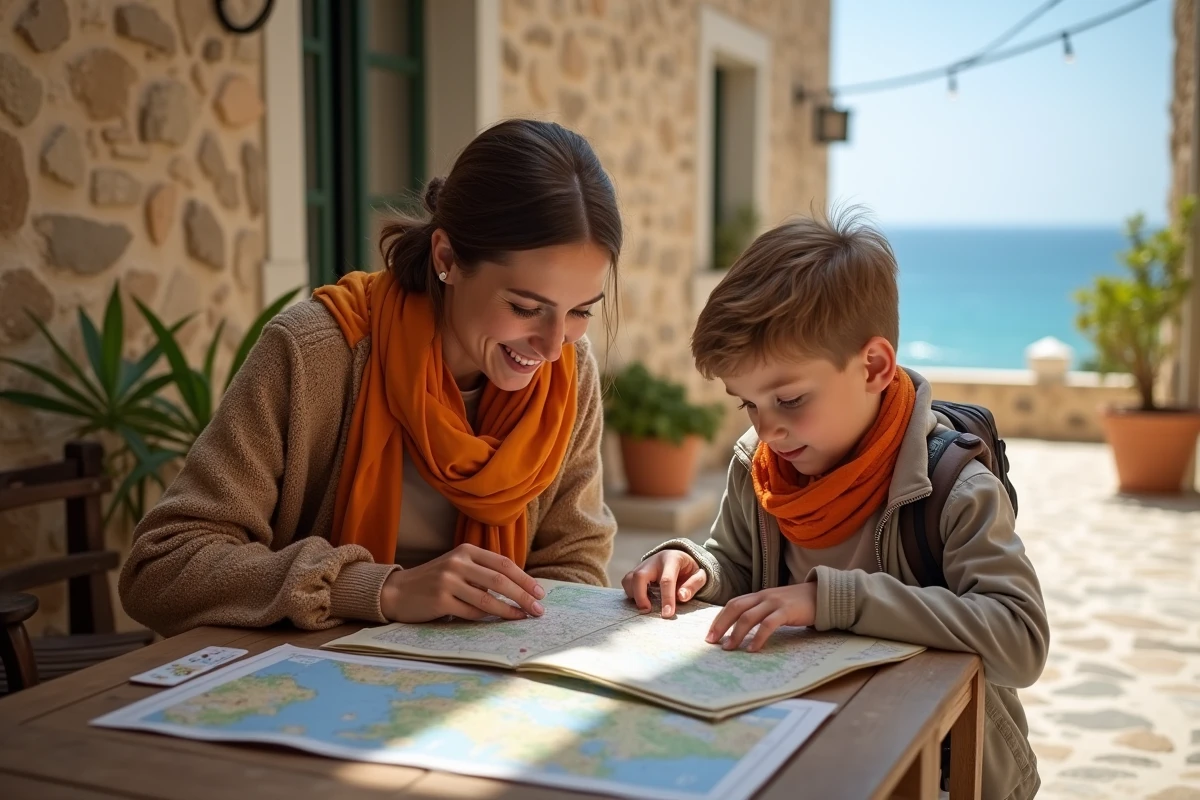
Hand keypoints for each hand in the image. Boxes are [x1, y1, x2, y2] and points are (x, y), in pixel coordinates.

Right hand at [379, 544, 545, 622]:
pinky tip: (498, 622)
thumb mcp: (458, 567)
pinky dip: (487, 618)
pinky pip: (471, 612)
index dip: (524, 579)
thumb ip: (483, 573)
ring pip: (487, 598)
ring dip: (510, 610)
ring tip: (524, 617)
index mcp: (466, 550)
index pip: (503, 563)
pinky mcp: (439, 600)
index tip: (540, 592)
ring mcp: (447, 581)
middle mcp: (458, 562)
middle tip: (539, 609)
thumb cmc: (435, 581)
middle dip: (523, 596)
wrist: (397, 591)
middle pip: (500, 580)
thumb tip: (520, 588)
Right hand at [621, 550, 706, 617]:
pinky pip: (627, 582)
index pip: (666, 580)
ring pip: (629, 578)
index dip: (667, 598)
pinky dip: (631, 593)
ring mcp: (642, 565)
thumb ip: (693, 585)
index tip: (667, 614)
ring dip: (634, 595)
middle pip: (639, 576)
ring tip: (645, 605)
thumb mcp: (699, 575)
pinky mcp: (635, 571)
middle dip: (641, 596)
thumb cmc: (689, 569)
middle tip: (647, 611)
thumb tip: (681, 597)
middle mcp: (654, 560)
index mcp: (671, 559)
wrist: (680, 557)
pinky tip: (641, 600)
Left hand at [706, 582, 816, 651]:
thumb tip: (742, 630)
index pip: (733, 604)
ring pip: (748, 617)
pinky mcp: (786, 611)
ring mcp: (774, 602)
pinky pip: (768, 624)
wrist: (822, 595)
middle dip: (721, 625)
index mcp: (758, 595)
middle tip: (711, 642)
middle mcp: (763, 596)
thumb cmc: (797, 604)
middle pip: (735, 608)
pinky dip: (758, 637)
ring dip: (736, 633)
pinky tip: (752, 649)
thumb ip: (760, 612)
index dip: (719, 618)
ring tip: (729, 648)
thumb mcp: (775, 605)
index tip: (710, 634)